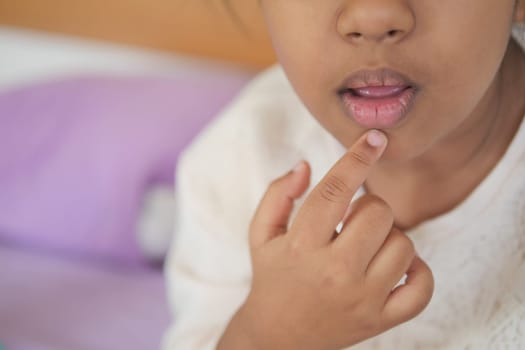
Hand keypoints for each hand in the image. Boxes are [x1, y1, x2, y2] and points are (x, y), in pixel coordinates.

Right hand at [218, 130, 433, 349]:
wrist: (277, 338)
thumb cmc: (272, 277)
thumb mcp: (260, 234)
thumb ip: (278, 194)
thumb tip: (306, 165)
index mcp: (301, 246)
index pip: (335, 190)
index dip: (357, 158)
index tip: (376, 138)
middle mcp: (334, 273)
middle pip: (378, 213)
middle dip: (368, 206)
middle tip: (352, 220)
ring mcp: (362, 299)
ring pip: (403, 244)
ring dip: (388, 236)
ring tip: (365, 246)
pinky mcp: (380, 320)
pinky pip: (422, 288)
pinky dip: (418, 270)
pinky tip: (395, 266)